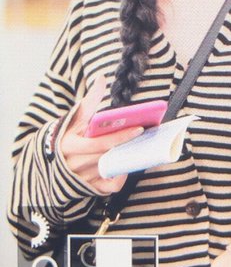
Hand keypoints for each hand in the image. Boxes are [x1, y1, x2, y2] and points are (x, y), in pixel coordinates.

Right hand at [59, 75, 143, 193]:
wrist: (50, 159)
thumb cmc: (67, 134)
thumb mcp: (75, 117)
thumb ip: (90, 100)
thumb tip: (101, 78)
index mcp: (70, 145)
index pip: (100, 143)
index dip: (121, 137)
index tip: (139, 128)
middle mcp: (74, 164)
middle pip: (107, 157)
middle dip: (127, 147)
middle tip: (145, 138)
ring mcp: (81, 178)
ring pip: (110, 171)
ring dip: (125, 160)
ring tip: (140, 148)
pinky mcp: (88, 188)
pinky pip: (109, 186)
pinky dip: (120, 178)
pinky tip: (125, 165)